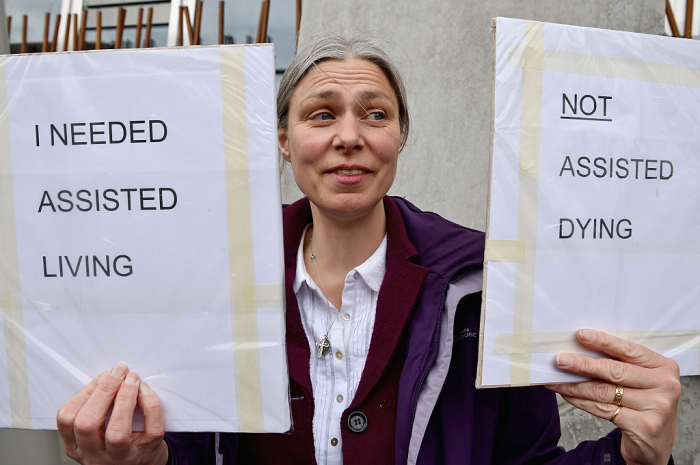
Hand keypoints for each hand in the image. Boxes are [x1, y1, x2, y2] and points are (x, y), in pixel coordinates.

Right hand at [57, 363, 167, 464]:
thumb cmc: (119, 445)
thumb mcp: (95, 433)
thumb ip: (95, 409)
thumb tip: (108, 376)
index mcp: (78, 447)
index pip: (68, 419)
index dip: (85, 393)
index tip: (102, 376)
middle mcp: (96, 456)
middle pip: (87, 424)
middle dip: (103, 391)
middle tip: (118, 372)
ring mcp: (122, 457)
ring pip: (117, 431)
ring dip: (125, 397)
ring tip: (132, 379)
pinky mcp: (147, 453)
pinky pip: (151, 428)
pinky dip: (150, 405)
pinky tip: (146, 392)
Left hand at [546, 329, 680, 464]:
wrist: (655, 442)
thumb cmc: (643, 405)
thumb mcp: (640, 381)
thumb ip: (620, 365)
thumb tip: (580, 350)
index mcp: (664, 367)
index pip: (629, 350)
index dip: (603, 342)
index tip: (581, 335)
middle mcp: (665, 385)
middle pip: (615, 371)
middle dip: (583, 364)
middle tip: (560, 360)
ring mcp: (657, 406)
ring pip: (604, 391)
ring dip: (575, 385)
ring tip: (556, 380)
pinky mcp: (645, 425)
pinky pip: (603, 409)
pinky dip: (581, 401)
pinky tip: (568, 395)